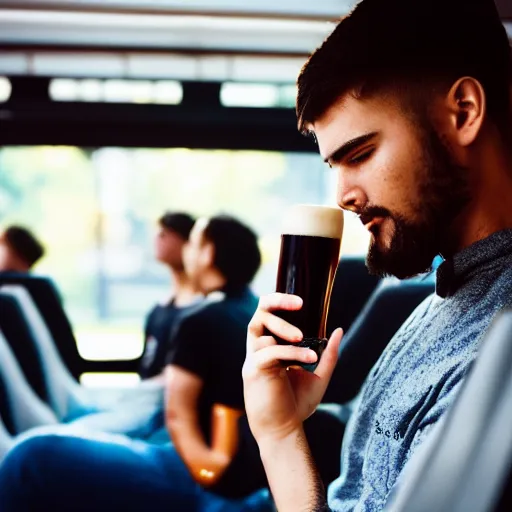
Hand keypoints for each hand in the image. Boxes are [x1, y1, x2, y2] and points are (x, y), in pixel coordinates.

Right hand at [243, 293, 342, 443]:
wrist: (284, 431)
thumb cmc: (296, 404)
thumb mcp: (319, 375)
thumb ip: (328, 354)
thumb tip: (338, 330)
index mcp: (270, 346)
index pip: (267, 314)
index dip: (280, 302)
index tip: (302, 302)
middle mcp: (258, 348)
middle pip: (258, 313)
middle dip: (277, 302)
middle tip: (300, 304)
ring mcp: (253, 359)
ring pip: (260, 329)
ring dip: (284, 328)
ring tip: (303, 337)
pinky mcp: (253, 371)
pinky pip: (269, 352)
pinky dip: (291, 352)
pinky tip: (309, 358)